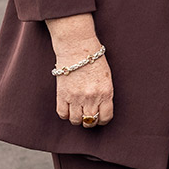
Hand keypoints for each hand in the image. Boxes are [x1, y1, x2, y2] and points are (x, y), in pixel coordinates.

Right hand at [47, 13, 113, 127]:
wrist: (77, 47)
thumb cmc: (93, 60)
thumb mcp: (106, 78)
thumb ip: (104, 94)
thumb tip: (100, 109)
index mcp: (106, 92)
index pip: (105, 117)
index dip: (102, 120)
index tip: (99, 118)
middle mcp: (91, 97)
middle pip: (90, 121)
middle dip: (89, 121)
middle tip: (87, 116)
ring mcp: (76, 97)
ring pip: (76, 120)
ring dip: (77, 119)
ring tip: (77, 112)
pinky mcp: (62, 94)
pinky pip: (62, 114)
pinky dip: (65, 114)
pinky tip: (68, 108)